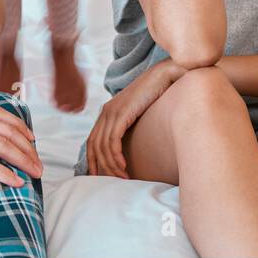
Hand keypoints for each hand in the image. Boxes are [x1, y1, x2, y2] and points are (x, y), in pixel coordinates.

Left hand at [85, 59, 184, 177]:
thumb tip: (132, 145)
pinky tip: (124, 167)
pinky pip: (113, 141)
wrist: (165, 75)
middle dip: (101, 167)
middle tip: (112, 182)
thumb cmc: (157, 95)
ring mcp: (112, 112)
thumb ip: (132, 126)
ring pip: (103, 146)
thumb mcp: (139, 114)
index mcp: (108, 112)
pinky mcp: (121, 113)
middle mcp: (106, 112)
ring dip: (112, 166)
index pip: (92, 141)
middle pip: (94, 146)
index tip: (98, 177)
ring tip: (123, 178)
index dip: (93, 160)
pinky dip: (116, 156)